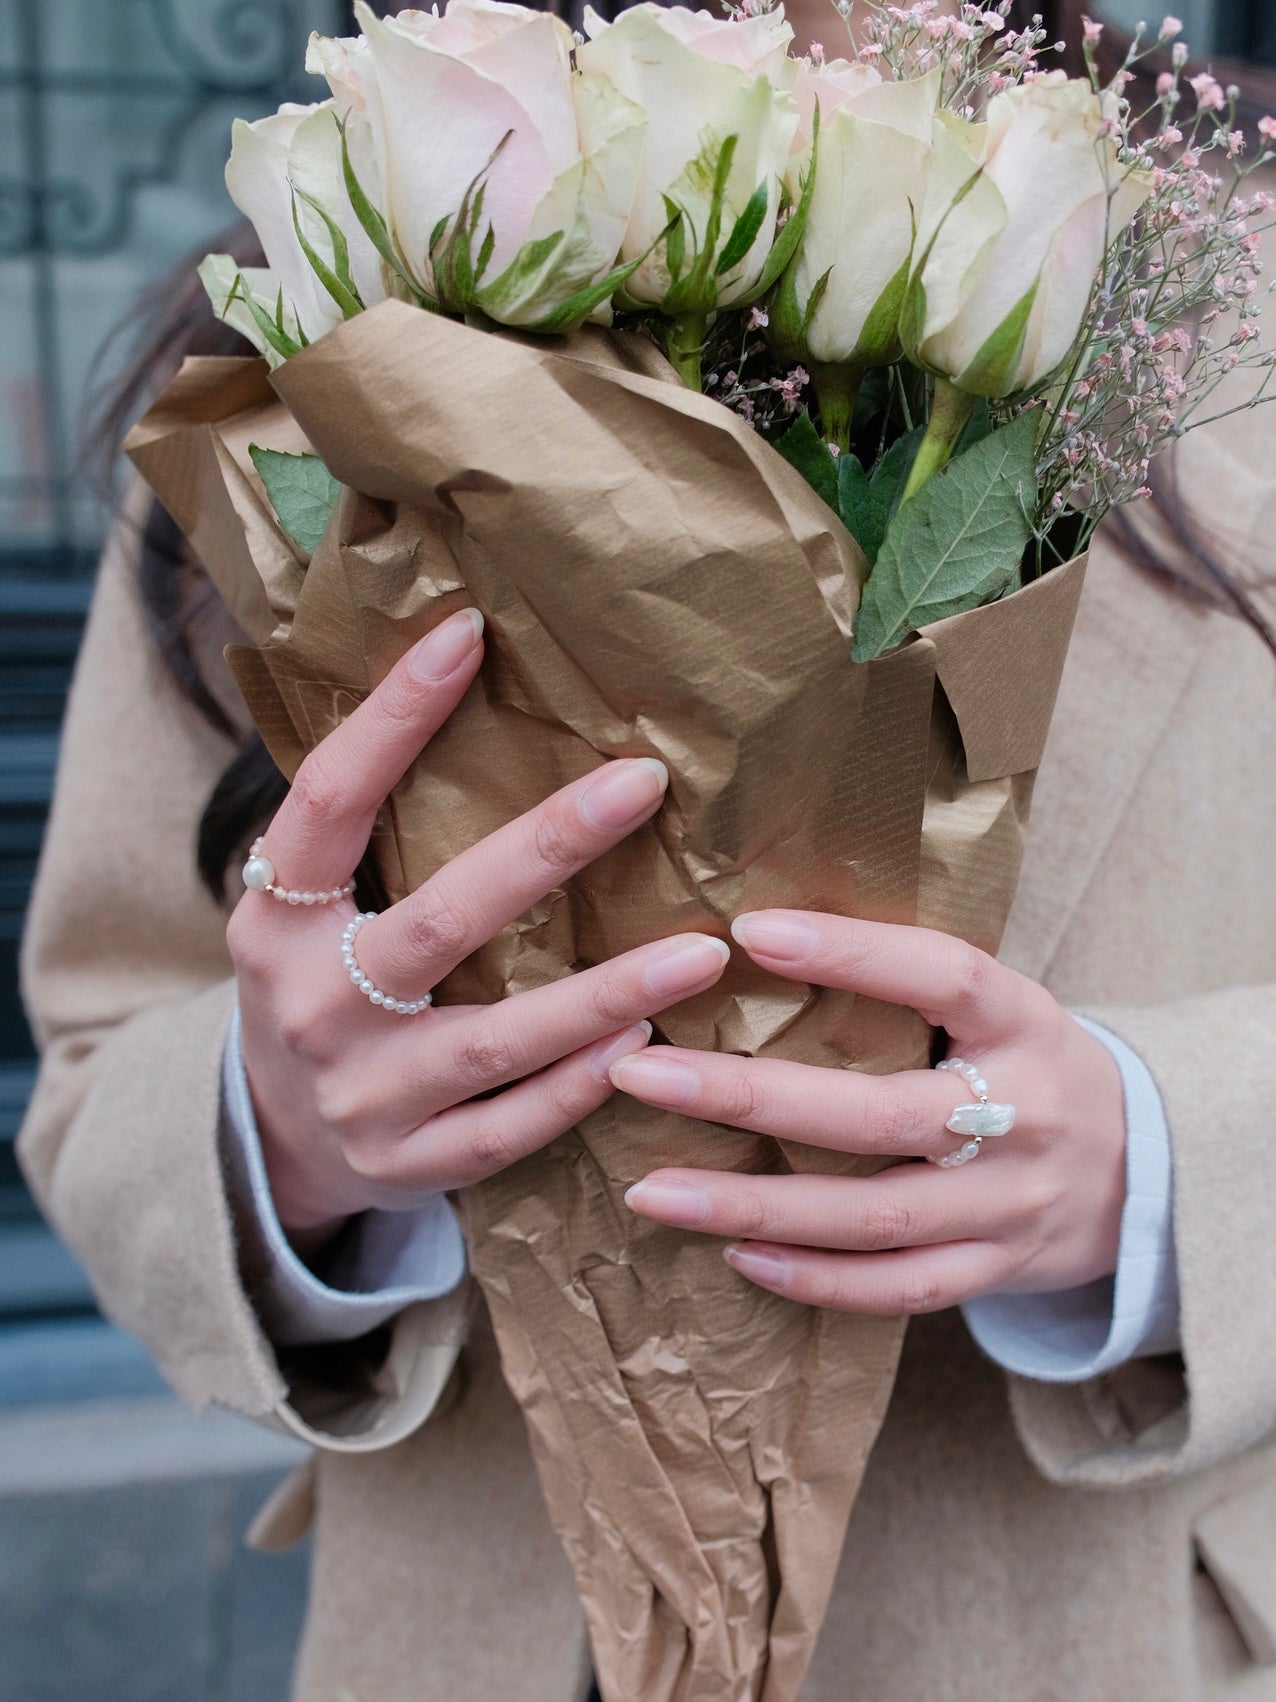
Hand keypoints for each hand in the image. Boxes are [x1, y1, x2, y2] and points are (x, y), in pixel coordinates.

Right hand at [228, 609, 729, 1252]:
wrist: (275, 1144)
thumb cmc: (321, 989)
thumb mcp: (311, 913)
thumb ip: (373, 838)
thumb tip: (472, 684)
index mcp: (276, 920)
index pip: (330, 800)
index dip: (391, 717)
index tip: (468, 633)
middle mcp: (311, 1005)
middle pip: (439, 919)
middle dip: (546, 848)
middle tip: (642, 782)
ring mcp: (360, 1097)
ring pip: (493, 1041)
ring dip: (603, 995)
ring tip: (701, 950)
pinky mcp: (406, 1166)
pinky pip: (507, 1130)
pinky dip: (577, 1088)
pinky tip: (649, 1047)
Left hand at [611, 910, 1127, 1314]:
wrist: (1146, 1170)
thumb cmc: (1029, 1064)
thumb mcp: (1000, 1005)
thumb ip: (909, 982)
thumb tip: (755, 929)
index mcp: (1026, 1023)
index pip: (945, 977)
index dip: (854, 954)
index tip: (747, 930)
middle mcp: (1025, 1115)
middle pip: (885, 1114)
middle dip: (752, 1095)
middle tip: (642, 1073)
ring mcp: (1012, 1206)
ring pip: (877, 1216)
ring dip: (757, 1207)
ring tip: (654, 1192)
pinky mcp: (995, 1271)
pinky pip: (898, 1288)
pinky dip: (816, 1279)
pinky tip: (736, 1256)